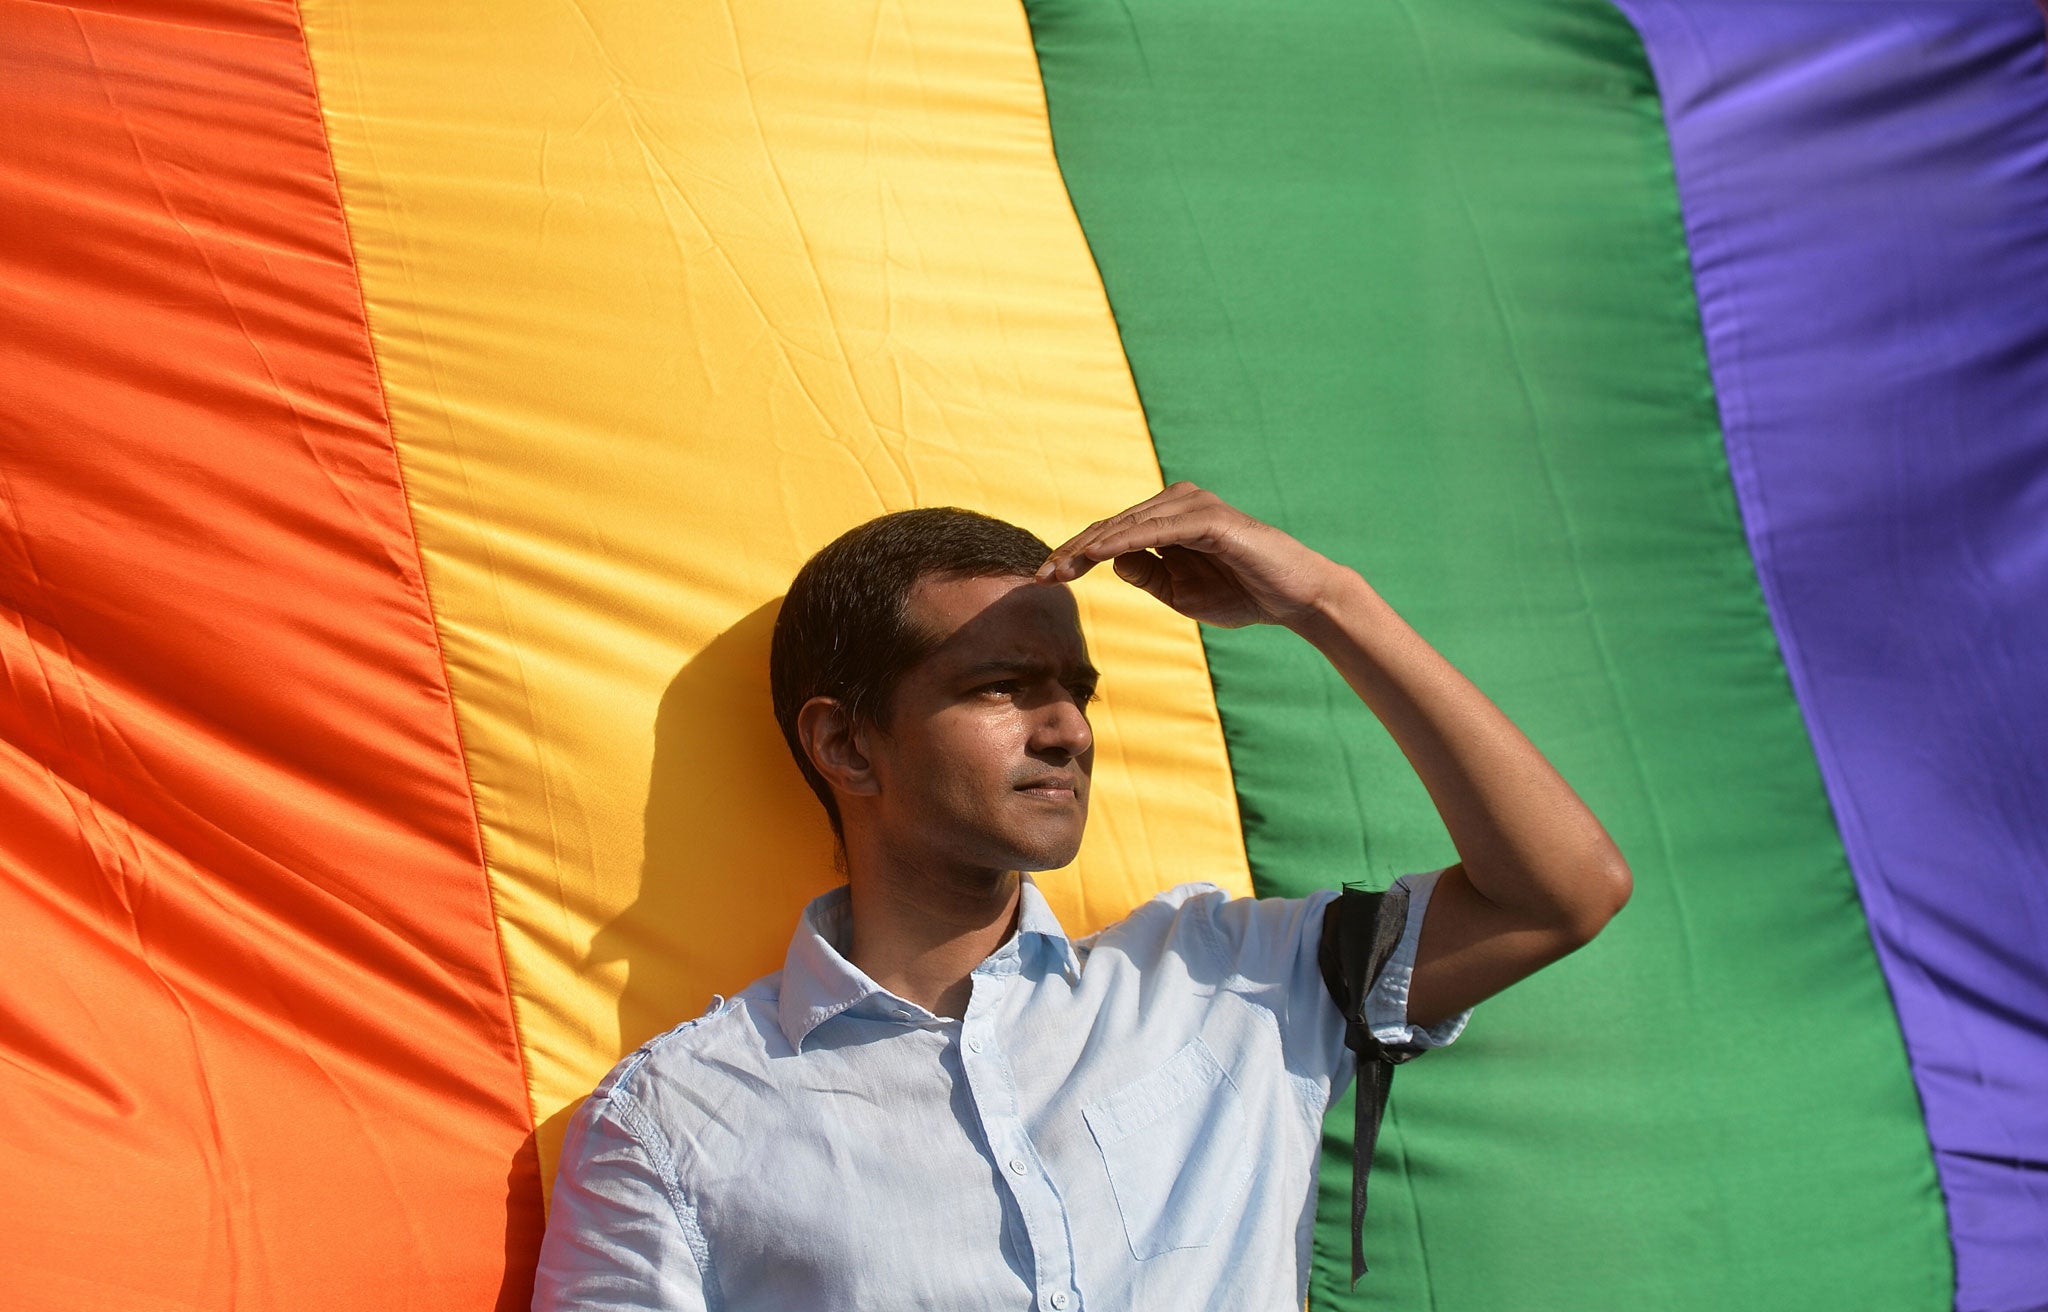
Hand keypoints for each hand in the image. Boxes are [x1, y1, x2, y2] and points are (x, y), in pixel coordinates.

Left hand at [1035, 483, 1347, 628]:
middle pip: (1111, 525)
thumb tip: (1113, 560)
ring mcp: (1193, 506)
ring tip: (1059, 568)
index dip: (1075, 554)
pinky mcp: (1208, 518)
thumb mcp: (1181, 593)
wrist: (1294, 599)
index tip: (1045, 577)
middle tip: (1040, 574)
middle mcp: (1177, 503)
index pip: (1111, 534)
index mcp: (1168, 520)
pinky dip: (1124, 541)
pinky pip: (1156, 530)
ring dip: (1090, 546)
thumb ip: (1148, 575)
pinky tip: (1097, 555)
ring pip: (1128, 525)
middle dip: (1072, 550)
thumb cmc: (1241, 594)